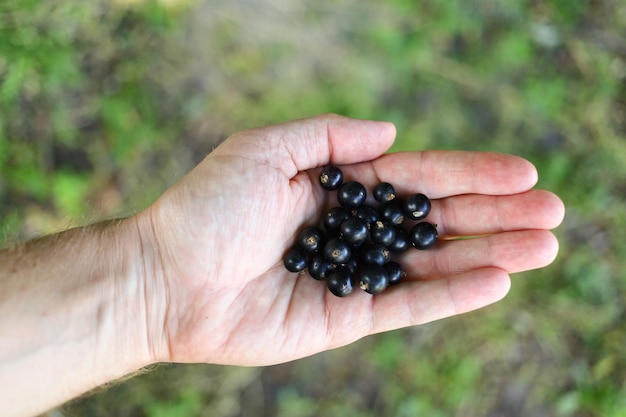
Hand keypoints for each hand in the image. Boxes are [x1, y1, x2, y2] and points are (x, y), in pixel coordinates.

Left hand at [138, 114, 563, 365]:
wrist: (165, 278)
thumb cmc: (207, 206)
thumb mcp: (264, 148)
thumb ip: (329, 135)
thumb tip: (392, 134)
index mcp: (338, 186)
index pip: (417, 178)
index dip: (470, 175)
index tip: (524, 174)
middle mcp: (352, 230)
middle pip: (436, 222)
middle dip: (495, 216)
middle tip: (554, 215)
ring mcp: (352, 275)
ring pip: (431, 265)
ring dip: (488, 255)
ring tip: (542, 247)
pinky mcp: (344, 317)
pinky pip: (405, 307)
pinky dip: (449, 297)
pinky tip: (494, 282)